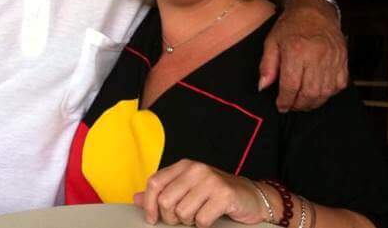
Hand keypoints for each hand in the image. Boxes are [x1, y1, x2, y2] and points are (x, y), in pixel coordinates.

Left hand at [134, 160, 267, 227]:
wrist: (250, 196)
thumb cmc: (216, 193)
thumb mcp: (187, 189)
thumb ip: (163, 192)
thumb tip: (137, 198)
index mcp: (184, 166)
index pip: (155, 182)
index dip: (149, 204)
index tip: (152, 218)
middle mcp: (196, 169)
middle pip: (166, 201)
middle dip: (172, 217)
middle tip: (183, 218)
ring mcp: (210, 181)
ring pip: (183, 213)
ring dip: (189, 221)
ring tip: (199, 215)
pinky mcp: (223, 194)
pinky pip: (201, 219)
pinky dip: (204, 224)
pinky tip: (211, 216)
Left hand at [260, 0, 347, 111]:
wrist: (315, 10)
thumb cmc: (291, 26)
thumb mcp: (272, 41)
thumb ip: (266, 65)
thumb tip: (263, 86)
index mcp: (296, 51)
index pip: (290, 85)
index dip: (284, 101)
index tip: (281, 106)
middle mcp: (316, 56)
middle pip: (309, 93)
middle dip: (299, 105)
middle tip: (291, 105)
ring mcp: (332, 59)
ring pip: (325, 92)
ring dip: (313, 103)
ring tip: (303, 101)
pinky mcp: (343, 61)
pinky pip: (339, 86)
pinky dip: (328, 93)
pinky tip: (318, 91)